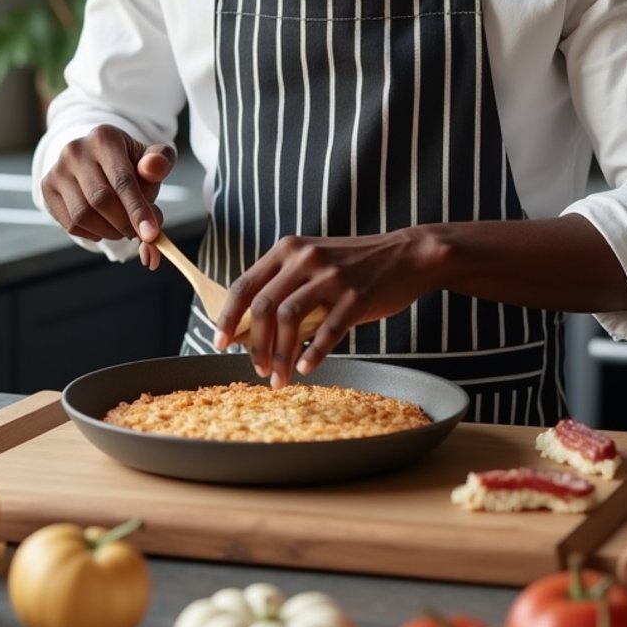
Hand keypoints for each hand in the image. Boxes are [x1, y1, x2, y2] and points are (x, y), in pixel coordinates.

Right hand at [41, 125, 175, 268]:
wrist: (96, 160)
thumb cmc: (129, 164)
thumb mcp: (149, 159)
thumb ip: (159, 163)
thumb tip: (153, 168)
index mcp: (105, 138)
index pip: (123, 180)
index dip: (138, 210)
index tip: (152, 234)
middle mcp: (76, 150)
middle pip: (101, 200)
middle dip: (124, 223)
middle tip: (138, 233)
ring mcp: (57, 169)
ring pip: (82, 215)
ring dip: (108, 232)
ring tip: (122, 228)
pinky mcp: (47, 188)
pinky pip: (70, 224)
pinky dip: (92, 233)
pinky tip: (104, 225)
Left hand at [214, 227, 443, 386]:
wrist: (406, 255)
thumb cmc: (355, 264)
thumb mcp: (314, 260)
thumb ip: (285, 283)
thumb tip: (251, 325)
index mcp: (288, 249)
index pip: (244, 284)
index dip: (228, 316)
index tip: (220, 342)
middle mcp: (305, 259)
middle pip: (264, 306)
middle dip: (255, 344)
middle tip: (257, 368)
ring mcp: (332, 277)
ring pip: (291, 320)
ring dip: (280, 355)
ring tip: (280, 377)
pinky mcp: (357, 296)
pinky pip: (328, 330)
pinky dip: (313, 353)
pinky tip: (306, 367)